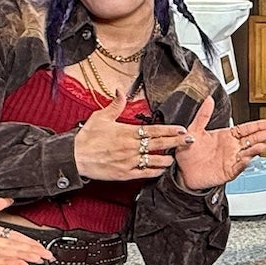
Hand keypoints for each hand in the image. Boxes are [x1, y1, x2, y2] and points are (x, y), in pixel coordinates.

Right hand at [73, 111, 189, 182]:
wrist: (75, 156)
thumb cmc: (87, 137)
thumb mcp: (101, 117)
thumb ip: (115, 105)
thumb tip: (120, 90)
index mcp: (127, 132)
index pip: (154, 130)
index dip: (170, 130)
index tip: (182, 129)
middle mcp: (130, 147)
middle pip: (159, 144)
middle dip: (176, 142)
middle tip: (189, 141)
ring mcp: (128, 161)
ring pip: (154, 160)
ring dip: (166, 159)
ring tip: (175, 158)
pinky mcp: (124, 173)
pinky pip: (143, 173)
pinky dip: (154, 172)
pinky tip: (161, 170)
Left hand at [173, 99, 265, 191]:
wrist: (181, 171)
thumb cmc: (188, 152)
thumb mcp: (194, 130)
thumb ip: (203, 115)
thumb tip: (209, 99)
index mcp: (227, 136)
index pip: (248, 128)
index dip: (260, 125)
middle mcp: (232, 147)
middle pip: (255, 139)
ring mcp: (231, 160)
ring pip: (249, 153)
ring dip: (257, 149)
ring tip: (263, 145)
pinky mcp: (227, 172)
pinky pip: (238, 167)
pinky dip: (244, 163)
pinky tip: (248, 158)